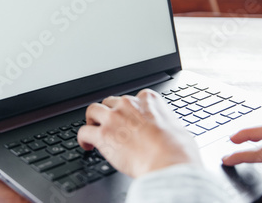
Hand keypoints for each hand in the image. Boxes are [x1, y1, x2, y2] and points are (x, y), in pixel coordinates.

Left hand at [77, 89, 201, 177]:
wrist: (168, 164)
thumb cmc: (177, 150)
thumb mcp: (178, 128)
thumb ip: (166, 124)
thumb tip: (169, 131)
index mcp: (148, 100)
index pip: (133, 98)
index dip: (128, 110)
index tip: (127, 118)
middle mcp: (129, 104)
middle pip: (110, 102)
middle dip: (108, 112)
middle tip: (108, 124)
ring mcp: (114, 118)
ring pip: (92, 110)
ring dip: (92, 120)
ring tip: (92, 130)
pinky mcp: (102, 134)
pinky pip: (83, 131)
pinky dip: (83, 138)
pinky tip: (86, 145)